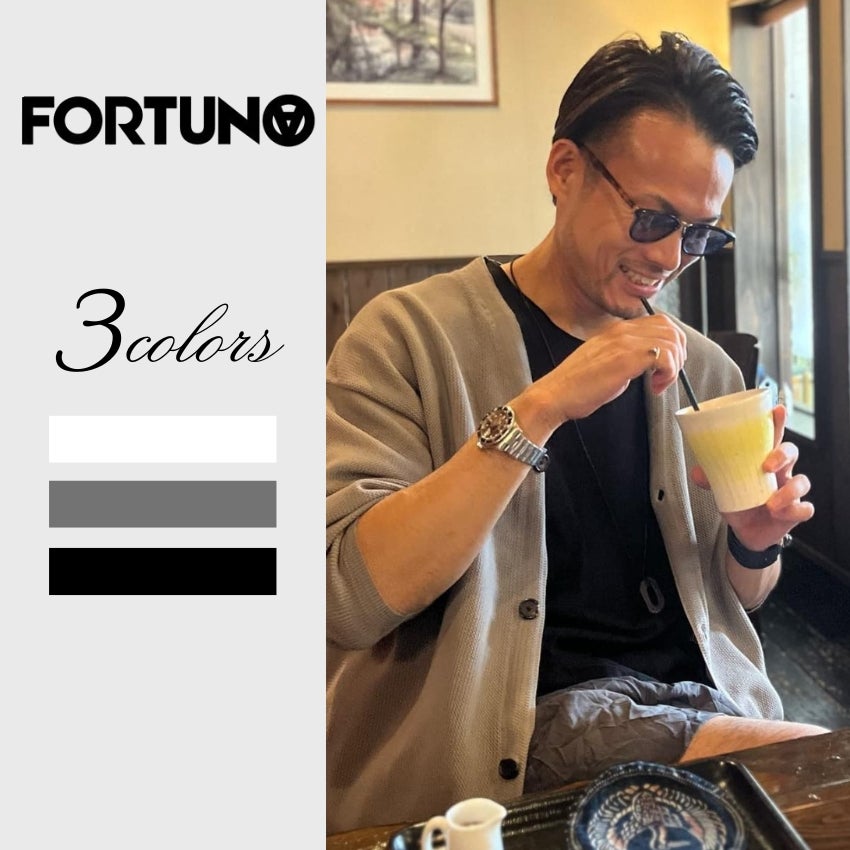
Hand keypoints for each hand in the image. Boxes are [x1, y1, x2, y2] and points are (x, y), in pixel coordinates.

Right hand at [537, 314, 686, 423]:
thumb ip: (625, 356)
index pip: (659, 322)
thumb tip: (647, 362)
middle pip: (670, 328)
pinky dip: (668, 374)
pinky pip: (666, 357)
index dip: (669, 344)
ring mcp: (624, 342)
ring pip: (672, 341)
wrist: (555, 395)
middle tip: (665, 375)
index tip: (662, 368)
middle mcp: (621, 330)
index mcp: (616, 330)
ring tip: (659, 383)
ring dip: (673, 366)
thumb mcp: (604, 362)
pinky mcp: (626, 359)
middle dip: (677, 353)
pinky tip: (654, 387)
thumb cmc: (576, 386)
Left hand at [691, 405, 814, 549]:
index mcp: (762, 461)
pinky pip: (805, 508)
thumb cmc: (739, 502)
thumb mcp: (722, 488)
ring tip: (771, 503)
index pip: (772, 437)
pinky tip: (780, 514)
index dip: (777, 422)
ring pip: (803, 481)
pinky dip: (794, 510)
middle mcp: (780, 472)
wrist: (747, 532)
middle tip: (767, 465)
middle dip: (783, 453)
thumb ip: (710, 477)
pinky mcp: (794, 512)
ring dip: (789, 491)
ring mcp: (790, 492)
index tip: (776, 410)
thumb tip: (698, 471)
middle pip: (791, 452)